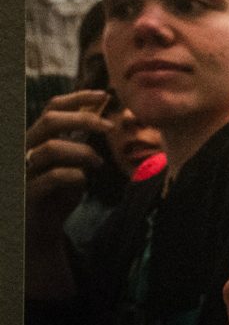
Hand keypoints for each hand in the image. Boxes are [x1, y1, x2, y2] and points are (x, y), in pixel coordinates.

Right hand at [25, 90, 112, 220]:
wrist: (41, 228)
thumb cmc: (58, 192)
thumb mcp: (73, 162)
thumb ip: (81, 142)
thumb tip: (103, 119)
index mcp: (38, 137)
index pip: (53, 107)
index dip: (78, 98)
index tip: (105, 96)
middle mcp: (26, 148)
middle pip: (50, 121)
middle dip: (84, 119)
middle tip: (110, 128)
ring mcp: (23, 169)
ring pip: (52, 148)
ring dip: (83, 153)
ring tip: (98, 164)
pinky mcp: (27, 192)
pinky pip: (53, 176)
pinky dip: (75, 176)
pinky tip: (83, 182)